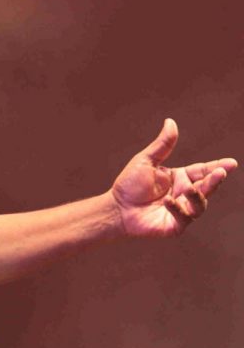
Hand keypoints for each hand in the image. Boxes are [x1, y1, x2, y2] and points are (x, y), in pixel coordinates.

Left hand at [111, 119, 236, 236]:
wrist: (116, 208)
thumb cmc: (129, 184)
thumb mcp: (146, 161)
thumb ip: (162, 145)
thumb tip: (171, 121)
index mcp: (180, 177)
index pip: (202, 170)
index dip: (217, 167)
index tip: (231, 163)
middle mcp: (184, 193)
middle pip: (206, 187)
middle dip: (214, 180)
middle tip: (221, 172)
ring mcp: (182, 210)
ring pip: (199, 204)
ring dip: (197, 196)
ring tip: (190, 188)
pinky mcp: (175, 225)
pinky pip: (184, 217)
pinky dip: (178, 208)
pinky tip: (168, 201)